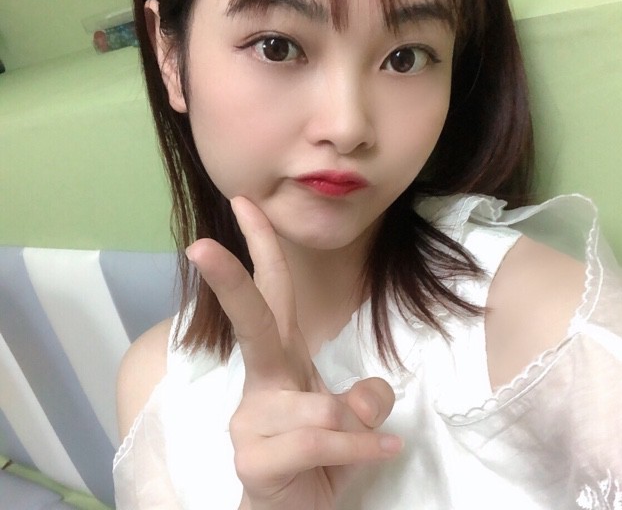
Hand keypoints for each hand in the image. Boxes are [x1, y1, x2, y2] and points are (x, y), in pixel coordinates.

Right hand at [186, 197, 401, 509]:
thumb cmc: (316, 460)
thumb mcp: (349, 421)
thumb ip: (361, 399)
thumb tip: (375, 392)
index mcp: (283, 360)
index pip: (273, 293)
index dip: (261, 246)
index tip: (245, 202)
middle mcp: (262, 382)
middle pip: (251, 322)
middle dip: (229, 280)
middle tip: (200, 245)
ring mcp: (251, 420)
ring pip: (317, 406)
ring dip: (356, 428)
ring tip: (368, 443)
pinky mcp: (254, 460)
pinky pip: (322, 442)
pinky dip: (361, 448)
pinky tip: (381, 451)